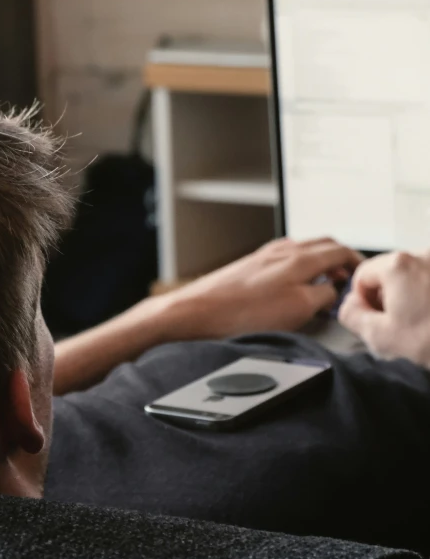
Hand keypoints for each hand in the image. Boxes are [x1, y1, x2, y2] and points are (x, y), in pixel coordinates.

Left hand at [164, 237, 362, 340]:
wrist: (196, 312)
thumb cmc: (240, 313)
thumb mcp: (298, 309)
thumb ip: (323, 295)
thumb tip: (332, 291)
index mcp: (299, 257)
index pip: (340, 250)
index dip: (356, 262)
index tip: (362, 274)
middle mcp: (282, 250)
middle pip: (322, 245)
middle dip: (339, 260)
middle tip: (346, 279)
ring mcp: (264, 256)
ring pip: (303, 251)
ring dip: (319, 263)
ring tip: (322, 284)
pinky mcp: (249, 266)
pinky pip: (284, 260)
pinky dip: (299, 268)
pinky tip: (292, 286)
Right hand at [338, 251, 429, 366]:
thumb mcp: (380, 337)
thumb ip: (352, 316)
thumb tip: (350, 306)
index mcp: (398, 265)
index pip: (363, 275)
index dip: (362, 300)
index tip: (374, 320)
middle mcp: (423, 256)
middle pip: (390, 272)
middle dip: (388, 297)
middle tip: (398, 326)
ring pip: (414, 276)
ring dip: (411, 297)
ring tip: (422, 323)